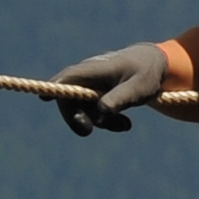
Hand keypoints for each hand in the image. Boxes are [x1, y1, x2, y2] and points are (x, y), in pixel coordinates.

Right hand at [51, 41, 171, 134]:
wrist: (153, 66)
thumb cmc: (145, 72)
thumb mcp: (138, 87)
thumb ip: (121, 98)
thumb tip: (102, 111)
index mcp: (95, 69)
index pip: (69, 77)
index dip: (55, 87)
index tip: (45, 98)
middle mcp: (89, 78)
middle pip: (69, 99)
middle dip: (77, 118)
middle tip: (87, 131)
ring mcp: (92, 88)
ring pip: (84, 111)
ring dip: (101, 123)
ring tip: (126, 126)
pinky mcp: (98, 97)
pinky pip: (95, 114)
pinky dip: (108, 122)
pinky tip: (126, 125)